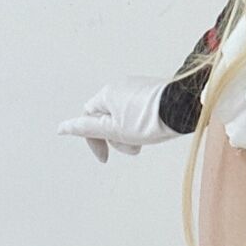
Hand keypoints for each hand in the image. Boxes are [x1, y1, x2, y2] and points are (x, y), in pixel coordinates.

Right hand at [56, 76, 179, 162]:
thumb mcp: (114, 129)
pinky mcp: (153, 91)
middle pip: (107, 118)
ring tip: (145, 140)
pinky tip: (154, 130)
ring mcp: (138, 87)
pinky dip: (142, 125)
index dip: (94, 140)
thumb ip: (87, 128)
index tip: (105, 159)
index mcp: (107, 93)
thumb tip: (61, 127)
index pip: (88, 117)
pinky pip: (139, 111)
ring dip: (130, 134)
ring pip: (124, 116)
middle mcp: (121, 86)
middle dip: (116, 138)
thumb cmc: (149, 120)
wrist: (183, 107)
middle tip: (132, 149)